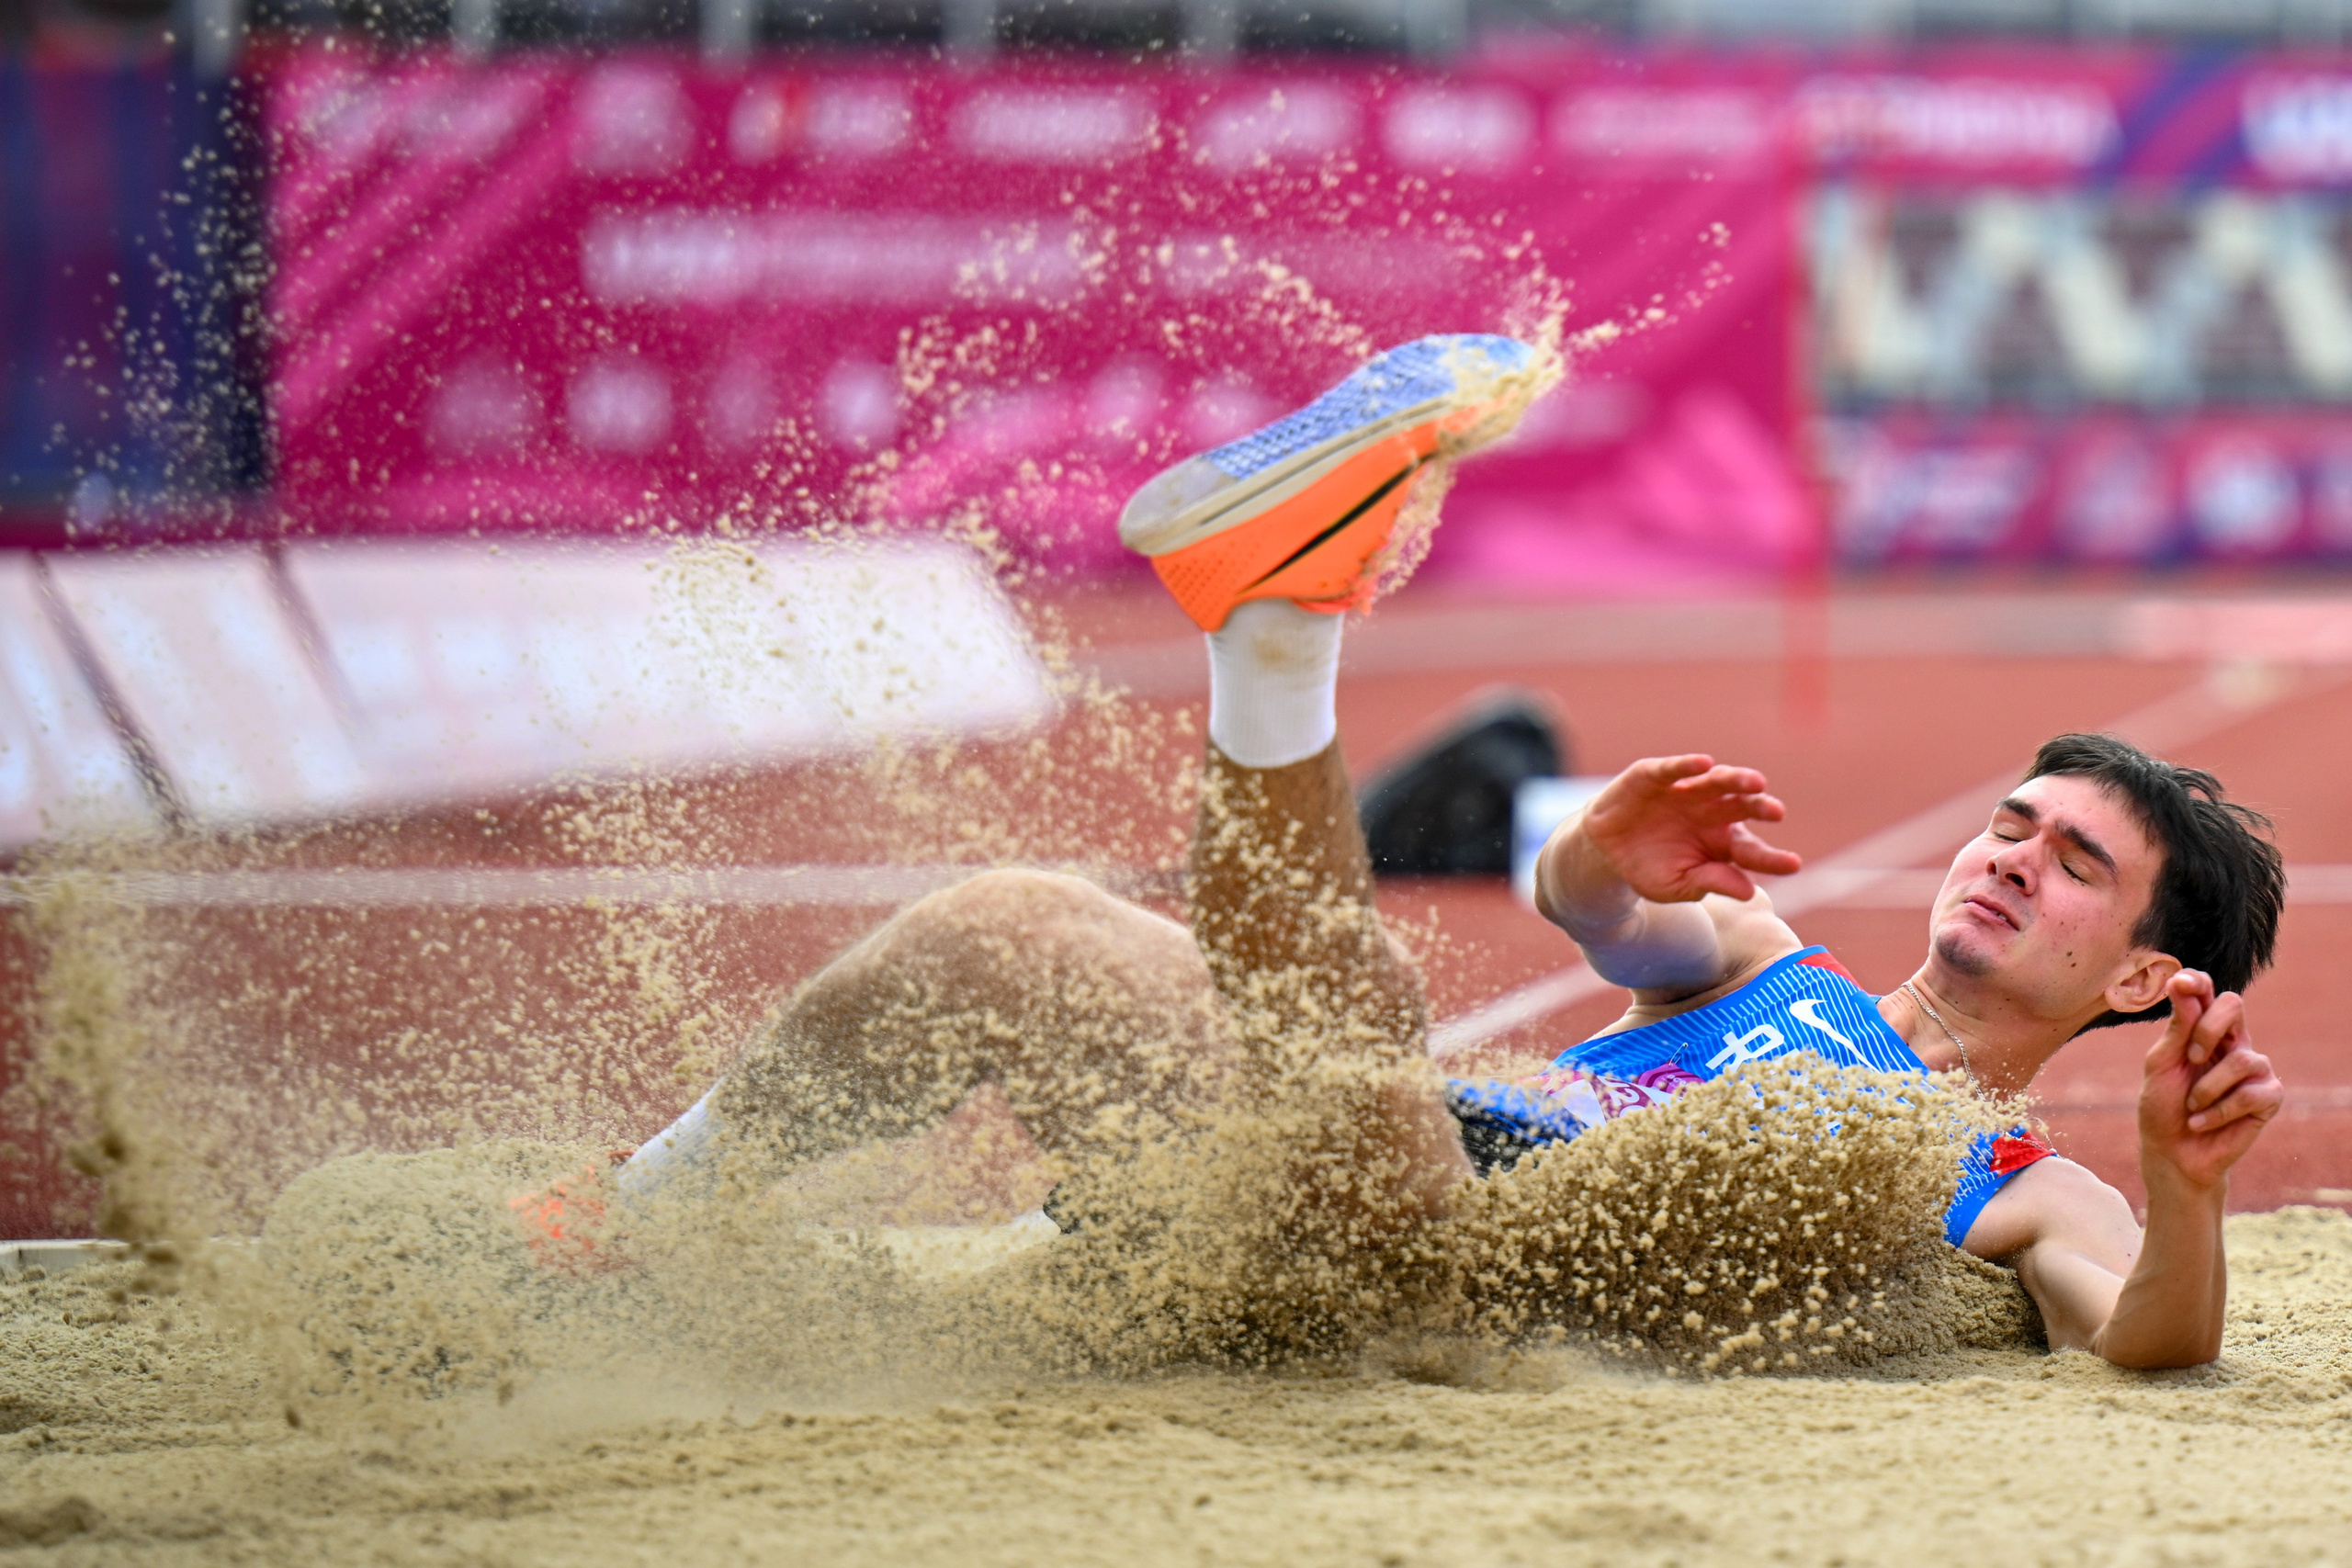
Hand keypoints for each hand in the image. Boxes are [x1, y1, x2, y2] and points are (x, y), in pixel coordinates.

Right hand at [1578, 755, 1802, 903]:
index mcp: (1722, 843)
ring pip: (1717, 782)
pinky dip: (1687, 765)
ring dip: (1736, 780)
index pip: (1753, 850)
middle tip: (1775, 812)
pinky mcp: (1656, 776)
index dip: (1772, 858)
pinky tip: (1703, 764)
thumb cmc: (1648, 869)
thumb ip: (1711, 883)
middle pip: (1743, 807)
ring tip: (1754, 783)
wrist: (1604, 852)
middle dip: (1760, 807)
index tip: (1793, 864)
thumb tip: (1749, 892)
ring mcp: (1686, 792)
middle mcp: (1711, 812)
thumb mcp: (1677, 885)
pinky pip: (1674, 769)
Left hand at [2139, 970, 2282, 1191]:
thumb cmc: (2163, 1106)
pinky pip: (2252, 1093)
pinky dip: (2220, 1110)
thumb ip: (2176, 1029)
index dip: (2198, 982)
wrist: (2172, 1152)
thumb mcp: (2161, 1065)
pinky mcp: (2269, 1097)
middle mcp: (2231, 1043)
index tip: (2181, 984)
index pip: (2208, 993)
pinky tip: (2201, 1122)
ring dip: (2207, 1087)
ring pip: (2242, 1058)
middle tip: (2190, 1057)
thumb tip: (2184, 986)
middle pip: (2234, 1005)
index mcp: (2202, 1030)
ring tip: (2192, 1106)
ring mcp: (2254, 1069)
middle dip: (2207, 1029)